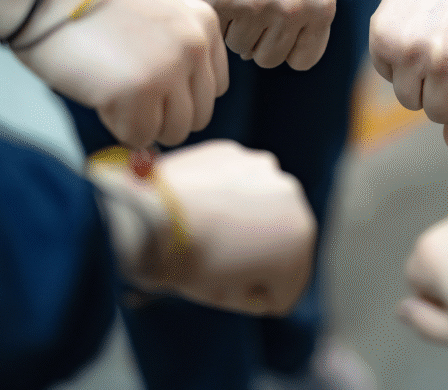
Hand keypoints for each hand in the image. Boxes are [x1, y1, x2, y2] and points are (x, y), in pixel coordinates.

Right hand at [16, 0, 229, 147]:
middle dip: (163, 115)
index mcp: (204, 24)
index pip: (215, 88)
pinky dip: (117, 126)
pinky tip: (100, 95)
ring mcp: (168, 68)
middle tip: (128, 95)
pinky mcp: (137, 91)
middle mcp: (195, 45)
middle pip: (199, 115)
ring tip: (114, 91)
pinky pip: (139, 136)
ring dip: (142, 123)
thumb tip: (188, 109)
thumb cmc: (93, 9)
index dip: (181, 95)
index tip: (151, 82)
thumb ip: (180, 54)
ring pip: (173, 131)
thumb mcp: (158, 19)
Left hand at [92, 140, 316, 315]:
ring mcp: (263, 169)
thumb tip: (254, 275)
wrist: (147, 216)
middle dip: (258, 253)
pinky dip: (225, 194)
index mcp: (300, 238)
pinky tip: (199, 206)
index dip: (256, 296)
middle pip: (282, 240)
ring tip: (207, 231)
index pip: (287, 286)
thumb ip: (254, 287)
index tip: (226, 290)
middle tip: (218, 261)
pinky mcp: (233, 152)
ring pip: (261, 206)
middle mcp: (292, 197)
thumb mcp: (228, 294)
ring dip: (244, 219)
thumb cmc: (189, 260)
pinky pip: (236, 183)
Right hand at [136, 0, 335, 69]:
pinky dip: (220, 17)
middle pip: (269, 60)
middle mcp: (293, 9)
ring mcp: (257, 6)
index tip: (278, 27)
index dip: (286, 47)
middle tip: (255, 5)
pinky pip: (220, 34)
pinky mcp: (222, 1)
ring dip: (238, 29)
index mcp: (322, 7)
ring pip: (242, 50)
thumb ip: (307, 25)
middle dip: (259, 40)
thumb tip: (286, 61)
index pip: (302, 61)